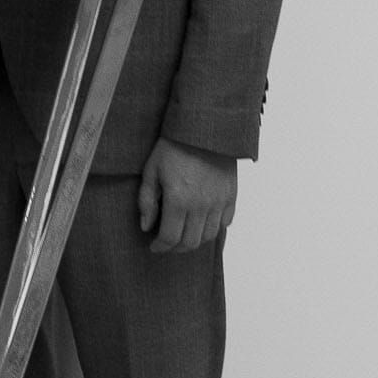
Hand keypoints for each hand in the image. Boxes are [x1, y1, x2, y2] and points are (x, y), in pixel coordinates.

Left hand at [137, 137, 236, 253]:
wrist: (204, 129)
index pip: (170, 237)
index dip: (160, 246)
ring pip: (209, 236)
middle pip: (190, 242)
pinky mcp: (231, 195)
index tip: (154, 246)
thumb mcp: (151, 170)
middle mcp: (201, 206)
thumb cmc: (173, 147)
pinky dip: (213, 228)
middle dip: (175, 248)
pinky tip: (201, 223)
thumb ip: (147, 201)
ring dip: (194, 241)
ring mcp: (219, 202)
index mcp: (178, 200)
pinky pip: (225, 222)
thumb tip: (146, 226)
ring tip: (183, 235)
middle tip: (167, 244)